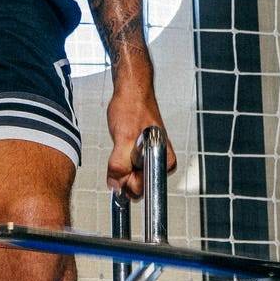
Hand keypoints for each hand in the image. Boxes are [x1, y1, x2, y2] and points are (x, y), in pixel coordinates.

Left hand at [105, 80, 175, 199]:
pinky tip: (121, 146)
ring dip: (120, 167)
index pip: (145, 189)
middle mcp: (161, 162)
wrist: (130, 91)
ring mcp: (151, 159)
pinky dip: (120, 162)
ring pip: (131, 176)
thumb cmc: (133, 108)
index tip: (120, 170)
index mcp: (164, 161)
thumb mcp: (123, 139)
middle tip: (120, 152)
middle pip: (138, 186)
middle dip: (123, 174)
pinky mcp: (142, 155)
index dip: (128, 182)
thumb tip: (115, 185)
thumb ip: (119, 165)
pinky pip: (128, 168)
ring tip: (122, 144)